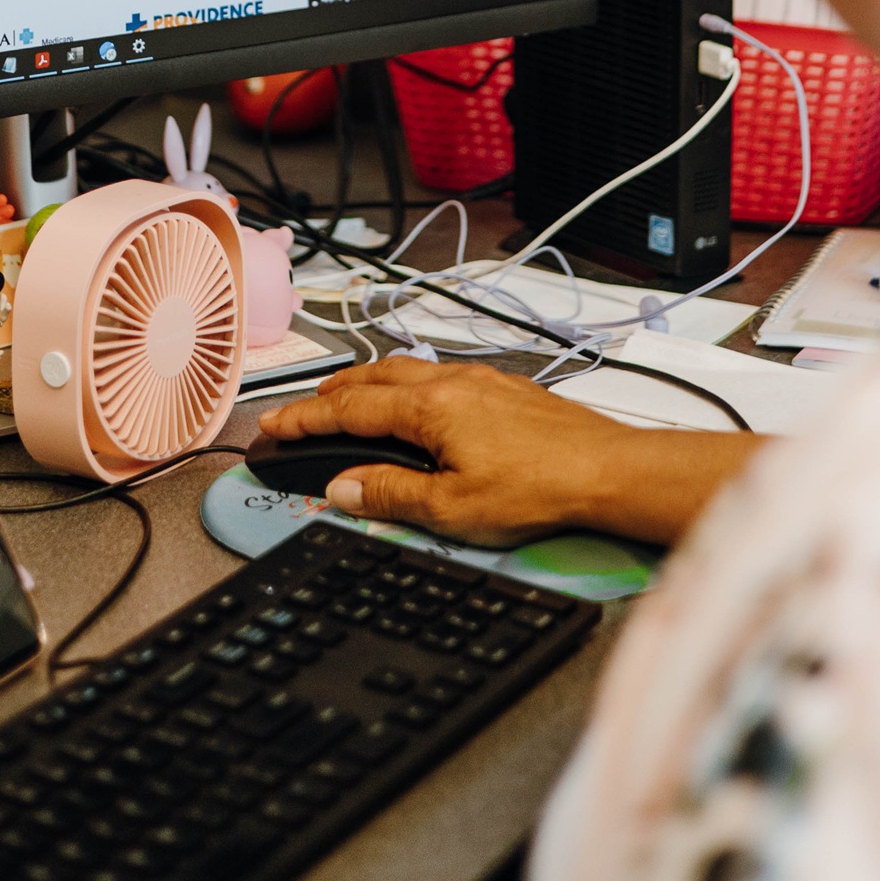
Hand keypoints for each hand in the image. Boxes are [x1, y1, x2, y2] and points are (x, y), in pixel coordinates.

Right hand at [257, 356, 765, 547]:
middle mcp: (450, 382)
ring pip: (405, 371)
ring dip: (366, 384)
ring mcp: (480, 380)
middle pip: (371, 379)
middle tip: (297, 412)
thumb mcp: (452, 509)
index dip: (305, 419)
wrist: (608, 471)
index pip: (348, 410)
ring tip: (345, 399)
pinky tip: (414, 399)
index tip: (271, 427)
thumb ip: (390, 496)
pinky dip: (405, 383)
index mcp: (429, 408)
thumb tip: (342, 488)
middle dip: (328, 394)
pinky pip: (437, 374)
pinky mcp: (505, 388)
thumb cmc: (540, 489)